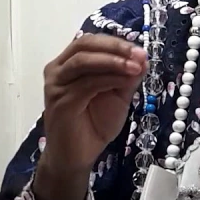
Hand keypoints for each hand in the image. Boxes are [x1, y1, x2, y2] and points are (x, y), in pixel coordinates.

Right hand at [41, 33, 147, 173]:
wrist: (76, 157)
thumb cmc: (93, 125)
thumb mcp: (117, 97)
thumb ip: (126, 77)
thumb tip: (142, 58)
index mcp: (68, 64)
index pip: (91, 42)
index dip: (116, 42)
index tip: (140, 50)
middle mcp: (57, 70)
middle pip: (84, 45)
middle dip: (115, 47)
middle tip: (139, 54)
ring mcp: (56, 85)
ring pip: (84, 61)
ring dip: (113, 61)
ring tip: (136, 67)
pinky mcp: (61, 102)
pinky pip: (87, 84)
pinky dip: (109, 79)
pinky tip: (125, 81)